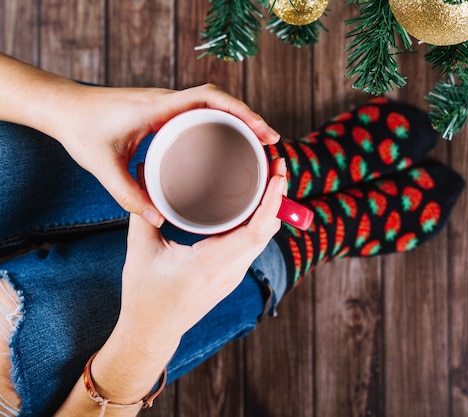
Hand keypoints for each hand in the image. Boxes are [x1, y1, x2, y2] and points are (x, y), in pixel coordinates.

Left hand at [48, 83, 280, 226]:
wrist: (62, 108)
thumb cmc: (81, 131)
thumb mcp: (103, 166)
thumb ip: (128, 195)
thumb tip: (159, 220)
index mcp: (159, 108)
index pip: (210, 98)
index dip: (241, 112)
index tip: (263, 131)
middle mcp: (168, 102)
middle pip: (221, 101)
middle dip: (250, 119)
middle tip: (271, 144)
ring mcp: (167, 105)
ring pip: (213, 105)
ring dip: (238, 120)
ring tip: (259, 145)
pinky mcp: (164, 112)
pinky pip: (201, 112)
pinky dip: (222, 124)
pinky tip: (229, 143)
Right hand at [116, 157, 285, 346]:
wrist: (152, 332)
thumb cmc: (145, 295)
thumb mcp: (139, 250)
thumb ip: (142, 210)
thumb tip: (144, 170)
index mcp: (211, 264)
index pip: (255, 231)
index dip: (272, 202)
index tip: (278, 175)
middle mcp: (230, 270)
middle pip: (268, 230)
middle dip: (277, 196)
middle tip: (276, 163)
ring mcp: (234, 274)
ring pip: (264, 237)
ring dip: (271, 208)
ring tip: (269, 177)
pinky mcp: (231, 275)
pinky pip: (254, 244)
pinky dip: (260, 221)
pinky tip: (254, 203)